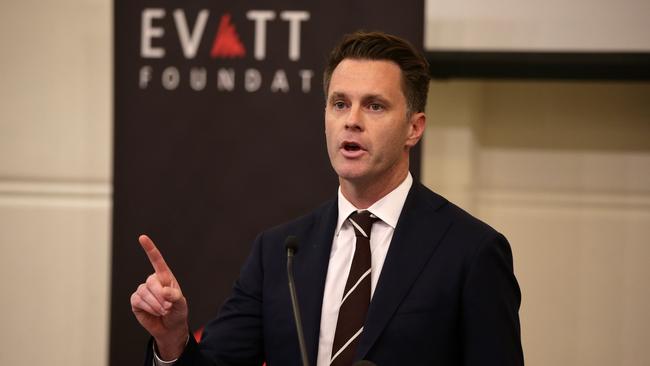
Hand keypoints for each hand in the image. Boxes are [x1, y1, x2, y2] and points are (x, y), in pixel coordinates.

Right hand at [130, 234, 188, 359]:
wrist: (170, 327)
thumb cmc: (177, 312)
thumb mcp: (181, 304)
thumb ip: (175, 296)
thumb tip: (164, 291)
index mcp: (165, 277)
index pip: (157, 260)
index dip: (149, 248)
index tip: (142, 237)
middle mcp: (152, 281)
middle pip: (152, 282)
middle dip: (161, 296)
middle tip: (168, 306)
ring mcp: (143, 290)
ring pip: (145, 293)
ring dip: (156, 305)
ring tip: (163, 310)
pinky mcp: (136, 301)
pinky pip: (138, 301)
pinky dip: (148, 308)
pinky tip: (154, 312)